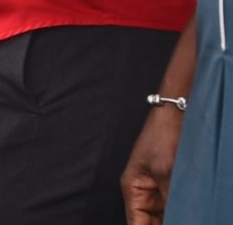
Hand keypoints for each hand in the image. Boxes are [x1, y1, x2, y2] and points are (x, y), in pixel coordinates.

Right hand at [122, 106, 182, 224]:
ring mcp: (160, 190)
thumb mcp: (168, 172)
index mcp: (133, 189)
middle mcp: (144, 193)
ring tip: (191, 218)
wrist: (177, 113)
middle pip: (150, 223)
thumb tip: (182, 219)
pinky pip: (176, 208)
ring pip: (165, 217)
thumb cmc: (164, 136)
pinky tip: (195, 215)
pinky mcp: (173, 186)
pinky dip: (185, 214)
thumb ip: (171, 202)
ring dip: (178, 218)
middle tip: (187, 221)